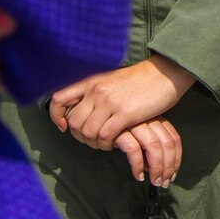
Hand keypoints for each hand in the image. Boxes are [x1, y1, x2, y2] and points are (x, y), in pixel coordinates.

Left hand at [49, 54, 195, 148]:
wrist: (163, 74)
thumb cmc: (138, 80)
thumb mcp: (110, 80)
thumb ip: (94, 91)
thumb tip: (81, 109)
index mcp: (90, 81)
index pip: (59, 98)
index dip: (56, 116)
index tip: (64, 126)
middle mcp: (96, 90)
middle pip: (73, 122)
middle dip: (80, 136)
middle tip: (92, 139)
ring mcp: (110, 101)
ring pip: (87, 132)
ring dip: (94, 142)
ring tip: (104, 142)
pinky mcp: (124, 113)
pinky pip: (105, 136)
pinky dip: (106, 144)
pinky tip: (113, 142)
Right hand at [115, 117, 182, 186]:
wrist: (95, 110)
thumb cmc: (117, 123)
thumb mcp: (137, 130)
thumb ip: (147, 143)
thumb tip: (152, 168)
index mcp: (155, 118)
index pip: (174, 139)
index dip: (176, 159)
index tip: (173, 174)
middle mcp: (147, 119)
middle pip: (167, 144)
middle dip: (169, 167)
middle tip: (164, 182)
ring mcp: (134, 123)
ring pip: (154, 147)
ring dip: (157, 168)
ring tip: (155, 181)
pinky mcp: (120, 129)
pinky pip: (134, 150)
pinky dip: (138, 166)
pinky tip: (137, 175)